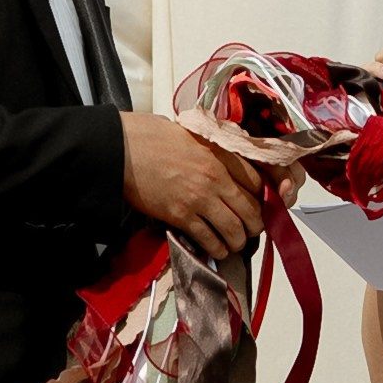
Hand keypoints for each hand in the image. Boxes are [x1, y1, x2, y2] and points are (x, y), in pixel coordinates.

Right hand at [119, 112, 266, 257]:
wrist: (121, 148)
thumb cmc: (151, 136)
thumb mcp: (192, 132)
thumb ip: (213, 148)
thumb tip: (224, 160)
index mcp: (220, 154)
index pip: (257, 182)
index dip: (261, 197)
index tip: (257, 204)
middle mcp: (215, 178)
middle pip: (251, 210)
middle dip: (254, 225)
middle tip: (251, 229)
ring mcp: (199, 199)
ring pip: (234, 229)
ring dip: (238, 241)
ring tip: (235, 243)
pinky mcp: (180, 216)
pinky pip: (208, 239)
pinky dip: (217, 249)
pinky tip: (218, 250)